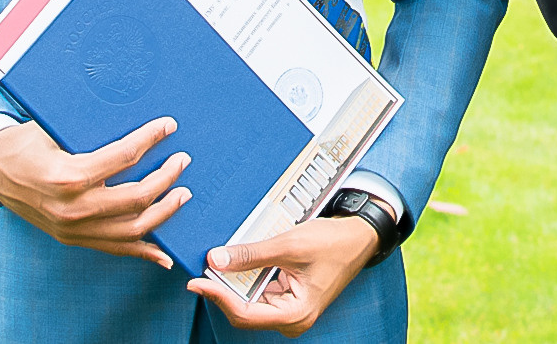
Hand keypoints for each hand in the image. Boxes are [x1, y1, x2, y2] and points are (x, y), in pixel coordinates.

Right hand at [0, 118, 191, 266]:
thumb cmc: (24, 142)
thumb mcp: (54, 129)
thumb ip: (92, 132)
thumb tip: (133, 117)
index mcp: (69, 175)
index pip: (124, 157)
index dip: (151, 139)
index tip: (169, 126)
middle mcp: (73, 208)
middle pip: (135, 198)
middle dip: (166, 178)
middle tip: (182, 161)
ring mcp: (72, 229)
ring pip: (131, 229)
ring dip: (162, 213)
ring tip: (182, 195)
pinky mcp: (71, 239)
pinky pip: (115, 249)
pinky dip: (143, 252)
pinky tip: (164, 253)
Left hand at [186, 216, 381, 335]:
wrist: (359, 237)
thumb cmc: (332, 243)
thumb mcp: (289, 245)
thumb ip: (251, 255)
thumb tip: (216, 260)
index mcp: (295, 315)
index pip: (244, 313)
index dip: (218, 297)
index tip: (197, 281)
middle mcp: (291, 318)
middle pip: (244, 310)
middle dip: (222, 291)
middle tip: (200, 271)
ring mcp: (289, 309)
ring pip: (249, 301)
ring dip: (232, 284)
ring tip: (216, 264)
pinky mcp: (287, 297)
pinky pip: (259, 291)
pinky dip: (246, 278)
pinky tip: (234, 264)